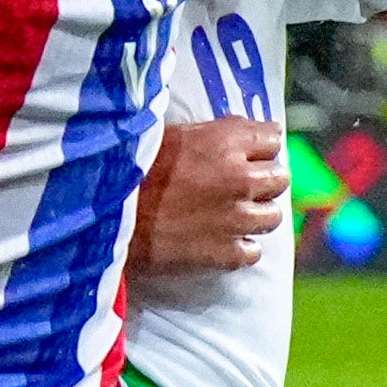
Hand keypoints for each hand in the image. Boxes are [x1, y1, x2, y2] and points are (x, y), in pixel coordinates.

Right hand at [134, 116, 288, 272]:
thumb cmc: (130, 172)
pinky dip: (240, 248)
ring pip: (273, 216)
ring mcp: (237, 218)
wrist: (107, 219)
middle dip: (262, 181)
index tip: (246, 155)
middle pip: (280, 178)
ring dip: (255, 215)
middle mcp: (240, 178)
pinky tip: (221, 242)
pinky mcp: (226, 253)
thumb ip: (213, 135)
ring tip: (231, 216)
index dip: (258, 147)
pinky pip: (253, 251)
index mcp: (226, 142)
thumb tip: (238, 133)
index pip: (272, 139)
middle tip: (238, 186)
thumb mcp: (170, 135)